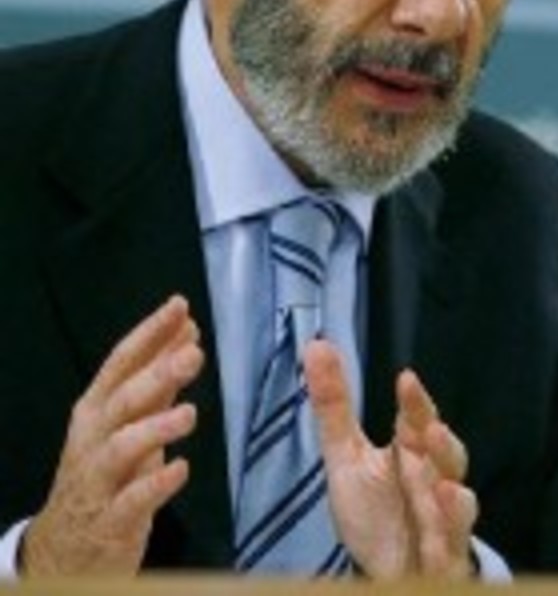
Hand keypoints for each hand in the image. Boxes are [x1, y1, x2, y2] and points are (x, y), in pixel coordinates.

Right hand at [21, 295, 203, 575]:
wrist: (62, 551)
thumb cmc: (103, 473)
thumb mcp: (127, 422)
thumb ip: (157, 380)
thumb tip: (186, 333)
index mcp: (97, 408)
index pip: (121, 362)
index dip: (150, 332)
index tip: (180, 306)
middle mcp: (93, 438)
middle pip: (123, 399)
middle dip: (157, 373)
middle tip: (194, 353)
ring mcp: (98, 480)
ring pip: (122, 447)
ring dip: (156, 427)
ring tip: (190, 413)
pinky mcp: (110, 520)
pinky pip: (131, 500)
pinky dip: (156, 484)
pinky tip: (180, 469)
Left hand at [304, 339, 476, 579]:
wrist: (387, 569)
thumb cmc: (374, 509)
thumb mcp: (346, 455)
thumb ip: (334, 404)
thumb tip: (317, 345)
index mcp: (410, 451)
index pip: (416, 420)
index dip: (415, 402)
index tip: (406, 380)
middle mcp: (431, 480)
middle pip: (446, 457)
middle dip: (441, 444)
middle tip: (428, 429)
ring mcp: (442, 520)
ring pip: (459, 504)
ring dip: (455, 498)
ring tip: (445, 489)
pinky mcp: (445, 558)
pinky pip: (454, 550)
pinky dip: (452, 537)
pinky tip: (442, 532)